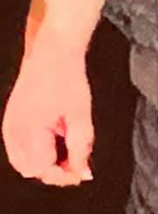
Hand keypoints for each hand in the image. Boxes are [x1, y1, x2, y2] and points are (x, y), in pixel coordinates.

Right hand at [2, 39, 93, 186]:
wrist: (53, 49)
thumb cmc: (66, 76)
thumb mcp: (81, 115)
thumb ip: (81, 147)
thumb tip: (82, 172)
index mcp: (28, 132)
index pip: (44, 170)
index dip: (65, 173)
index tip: (82, 170)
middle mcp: (13, 132)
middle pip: (32, 169)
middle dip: (55, 168)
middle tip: (76, 158)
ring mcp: (9, 125)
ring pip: (25, 160)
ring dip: (46, 158)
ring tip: (66, 141)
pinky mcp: (11, 119)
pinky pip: (21, 146)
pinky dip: (37, 147)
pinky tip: (54, 135)